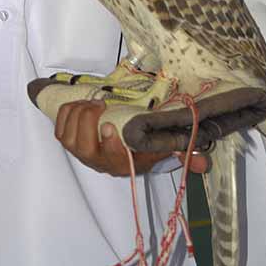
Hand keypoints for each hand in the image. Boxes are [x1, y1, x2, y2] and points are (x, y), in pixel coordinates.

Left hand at [55, 99, 208, 175]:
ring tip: (91, 101)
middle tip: (99, 104)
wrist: (119, 150)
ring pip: (69, 138)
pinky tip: (78, 104)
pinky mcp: (69, 142)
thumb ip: (181, 153)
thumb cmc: (139, 147)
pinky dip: (65, 115)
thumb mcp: (161, 149)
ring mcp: (81, 153)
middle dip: (87, 122)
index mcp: (120, 163)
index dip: (108, 144)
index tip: (109, 124)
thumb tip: (204, 163)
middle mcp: (98, 162)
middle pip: (84, 147)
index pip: (112, 159)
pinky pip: (60, 130)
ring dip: (76, 116)